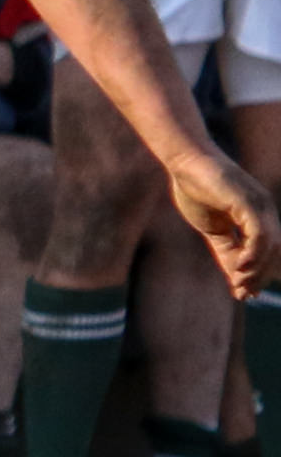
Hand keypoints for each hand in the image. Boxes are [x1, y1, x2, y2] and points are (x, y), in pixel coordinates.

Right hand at [167, 143, 278, 295]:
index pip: (267, 250)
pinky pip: (259, 234)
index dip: (258, 273)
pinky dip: (252, 254)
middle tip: (242, 293)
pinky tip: (238, 268)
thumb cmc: (195, 190)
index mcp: (258, 216)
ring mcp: (260, 206)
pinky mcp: (249, 203)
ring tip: (238, 283)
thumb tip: (236, 275)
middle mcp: (266, 211)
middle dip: (259, 275)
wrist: (185, 162)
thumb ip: (226, 249)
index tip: (244, 294)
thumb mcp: (212, 229)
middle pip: (274, 251)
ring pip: (270, 245)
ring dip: (256, 269)